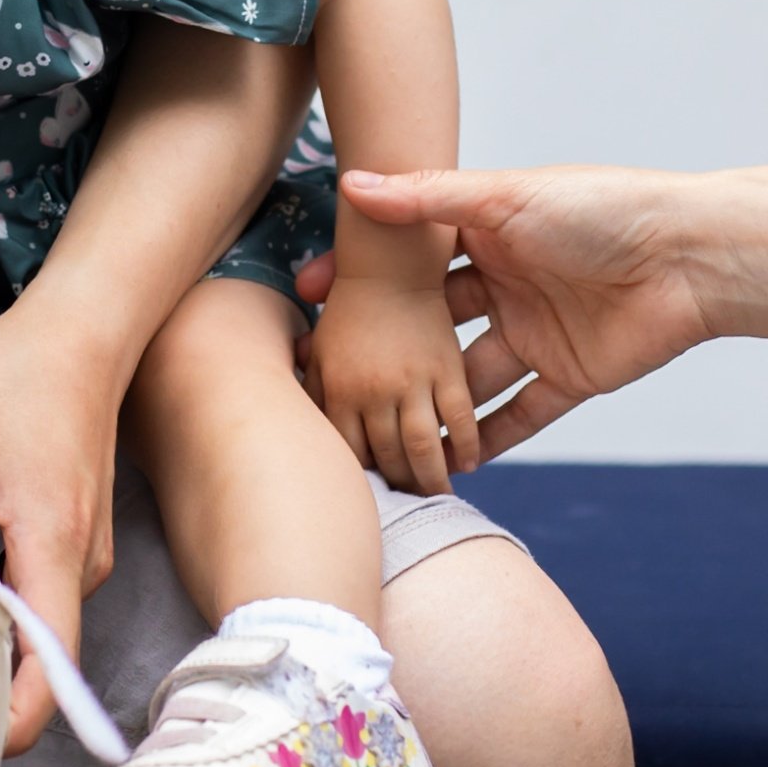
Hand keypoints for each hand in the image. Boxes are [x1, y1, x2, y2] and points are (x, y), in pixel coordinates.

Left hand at [296, 275, 474, 494]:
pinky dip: (466, 446)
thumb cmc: (348, 308)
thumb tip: (299, 426)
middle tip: (408, 503)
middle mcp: (376, 391)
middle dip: (397, 485)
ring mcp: (414, 382)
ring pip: (425, 448)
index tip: (369, 491)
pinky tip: (468, 462)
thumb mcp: (321, 348)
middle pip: (388, 457)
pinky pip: (461, 420)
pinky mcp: (448, 370)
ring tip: (436, 495)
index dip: (360, 475)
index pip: (350, 451)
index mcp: (342, 389)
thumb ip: (313, 388)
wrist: (390, 263)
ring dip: (432, 479)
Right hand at [298, 166, 713, 460]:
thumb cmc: (604, 208)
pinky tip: (451, 461)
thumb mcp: (506, 196)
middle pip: (434, 328)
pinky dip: (492, 438)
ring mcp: (536, 334)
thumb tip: (354, 184)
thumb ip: (429, 197)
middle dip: (391, 354)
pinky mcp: (570, 376)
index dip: (365, 282)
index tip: (309, 298)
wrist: (691, 256)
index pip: (413, 264)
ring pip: (470, 380)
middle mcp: (507, 287)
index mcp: (489, 238)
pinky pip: (523, 414)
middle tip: (336, 378)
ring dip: (434, 407)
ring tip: (381, 431)